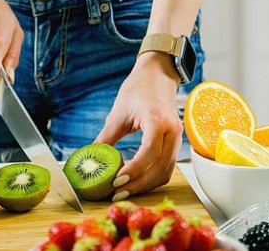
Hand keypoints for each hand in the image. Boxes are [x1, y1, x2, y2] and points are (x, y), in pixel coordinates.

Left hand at [95, 53, 182, 199]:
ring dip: (145, 185)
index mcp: (157, 119)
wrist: (157, 76)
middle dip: (138, 184)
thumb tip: (91, 161)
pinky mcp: (176, 144)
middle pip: (160, 166)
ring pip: (165, 171)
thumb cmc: (138, 90)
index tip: (116, 180)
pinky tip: (136, 182)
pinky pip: (167, 168)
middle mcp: (172, 130)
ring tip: (124, 191)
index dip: (134, 169)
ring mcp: (177, 138)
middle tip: (116, 193)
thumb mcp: (118, 113)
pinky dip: (153, 179)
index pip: (150, 151)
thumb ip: (106, 138)